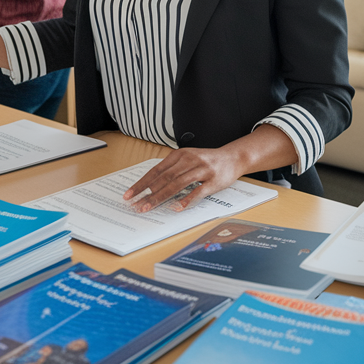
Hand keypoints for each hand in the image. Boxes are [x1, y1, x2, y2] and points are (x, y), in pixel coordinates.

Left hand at [122, 147, 246, 212]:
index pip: (156, 170)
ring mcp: (202, 170)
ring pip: (178, 184)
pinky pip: (198, 191)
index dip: (142, 183)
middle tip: (136, 205)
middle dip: (148, 193)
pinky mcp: (213, 181)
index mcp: (180, 155)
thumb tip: (150, 185)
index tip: (129, 194)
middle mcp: (189, 160)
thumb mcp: (187, 159)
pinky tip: (177, 207)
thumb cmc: (207, 160)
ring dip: (161, 197)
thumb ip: (172, 169)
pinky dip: (187, 199)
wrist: (233, 157)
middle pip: (164, 178)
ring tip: (149, 207)